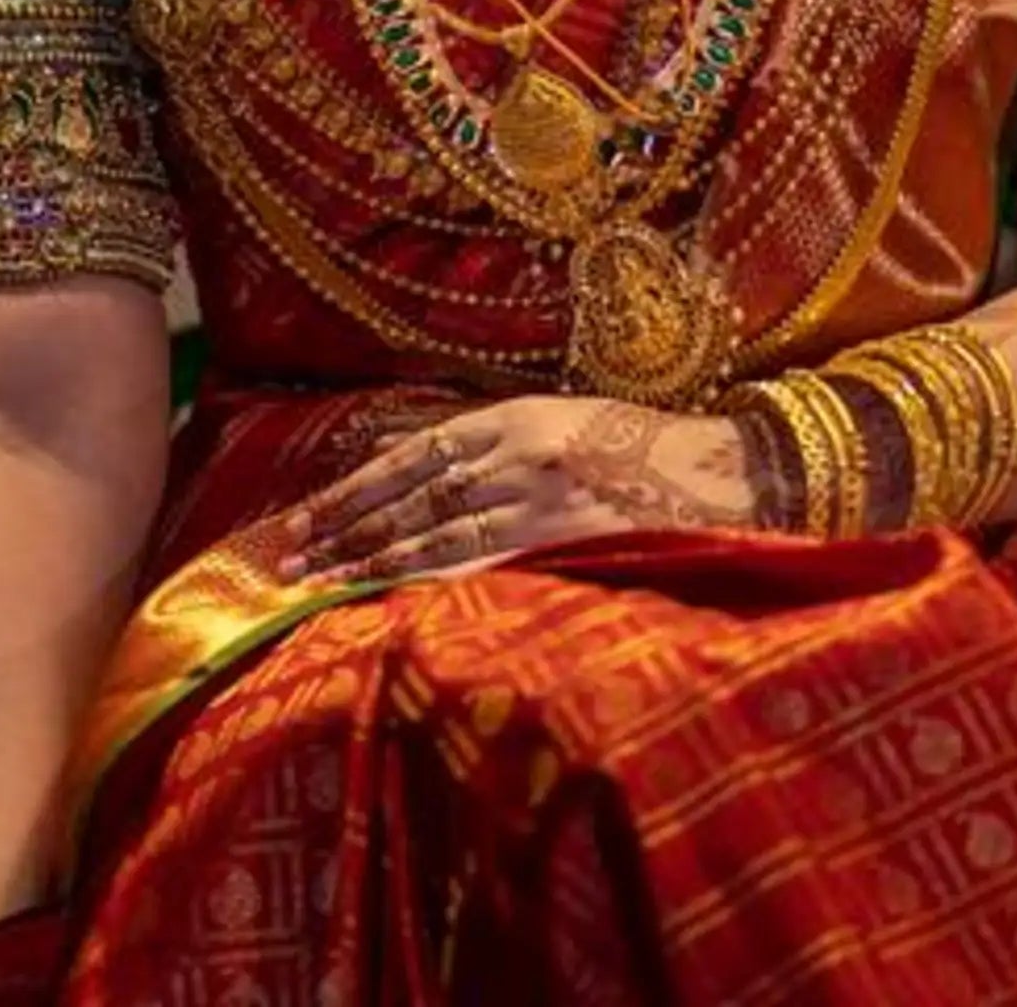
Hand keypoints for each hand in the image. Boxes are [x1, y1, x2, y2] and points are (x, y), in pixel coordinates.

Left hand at [269, 398, 757, 584]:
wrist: (732, 476)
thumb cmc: (644, 454)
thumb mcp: (561, 424)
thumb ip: (490, 446)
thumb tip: (403, 461)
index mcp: (517, 417)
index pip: (412, 456)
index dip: (353, 489)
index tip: (302, 517)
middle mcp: (521, 453)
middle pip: (411, 496)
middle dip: (343, 530)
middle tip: (284, 560)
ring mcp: (543, 501)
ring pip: (435, 534)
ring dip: (368, 561)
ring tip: (315, 586)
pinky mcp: (567, 545)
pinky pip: (483, 567)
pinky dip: (428, 582)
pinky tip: (385, 598)